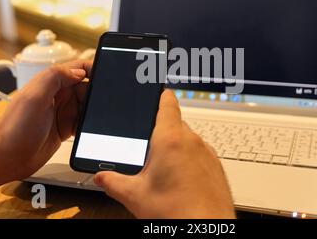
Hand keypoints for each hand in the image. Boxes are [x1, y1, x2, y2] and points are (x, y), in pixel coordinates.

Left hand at [0, 60, 91, 179]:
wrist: (7, 158)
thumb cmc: (15, 129)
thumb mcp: (34, 96)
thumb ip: (55, 77)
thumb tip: (80, 71)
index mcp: (50, 83)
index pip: (77, 67)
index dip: (93, 69)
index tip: (107, 76)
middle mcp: (58, 95)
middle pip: (87, 87)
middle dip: (96, 93)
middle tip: (102, 102)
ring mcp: (62, 112)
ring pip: (88, 105)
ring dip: (93, 110)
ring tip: (95, 118)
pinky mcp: (66, 128)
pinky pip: (85, 122)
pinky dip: (90, 124)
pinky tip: (89, 129)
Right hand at [94, 90, 235, 218]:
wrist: (207, 230)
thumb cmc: (177, 213)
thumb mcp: (135, 196)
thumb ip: (113, 182)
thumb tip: (100, 176)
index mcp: (170, 139)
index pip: (166, 101)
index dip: (158, 94)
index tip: (152, 93)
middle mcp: (192, 141)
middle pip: (174, 123)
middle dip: (159, 133)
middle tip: (146, 151)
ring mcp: (207, 152)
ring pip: (187, 140)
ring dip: (175, 148)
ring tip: (162, 171)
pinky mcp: (216, 166)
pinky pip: (199, 154)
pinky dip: (189, 160)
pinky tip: (179, 180)